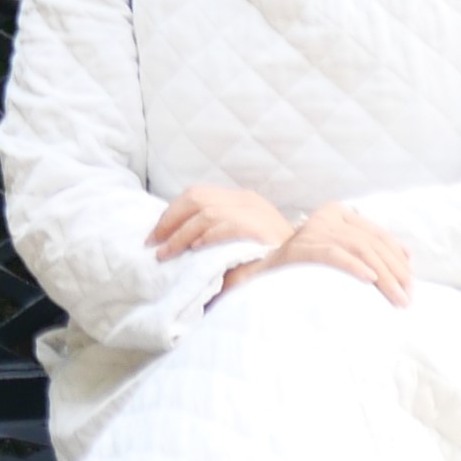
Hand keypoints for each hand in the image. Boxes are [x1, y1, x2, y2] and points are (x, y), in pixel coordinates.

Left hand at [151, 179, 291, 262]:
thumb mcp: (241, 240)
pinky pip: (225, 225)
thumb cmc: (271, 259)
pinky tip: (194, 249)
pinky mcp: (260, 228)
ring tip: (166, 253)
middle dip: (170, 220)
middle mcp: (247, 200)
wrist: (306, 266)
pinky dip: (206, 236)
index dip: (172, 212)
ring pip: (205, 212)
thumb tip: (183, 242)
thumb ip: (218, 234)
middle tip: (153, 243)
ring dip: (180, 234)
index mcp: (242, 199)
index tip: (155, 233)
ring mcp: (254, 212)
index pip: (198, 194)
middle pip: (197, 198)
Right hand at [226, 201, 413, 307]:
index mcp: (336, 212)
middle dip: (394, 271)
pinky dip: (354, 266)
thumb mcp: (339, 251)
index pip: (375, 232)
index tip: (411, 277)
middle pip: (370, 241)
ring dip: (384, 276)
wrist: (263, 276)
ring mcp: (312, 230)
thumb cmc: (308, 268)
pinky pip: (334, 255)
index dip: (396, 254)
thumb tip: (407, 257)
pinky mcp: (301, 248)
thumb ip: (366, 248)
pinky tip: (370, 279)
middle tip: (408, 297)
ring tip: (397, 298)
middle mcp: (325, 216)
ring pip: (359, 247)